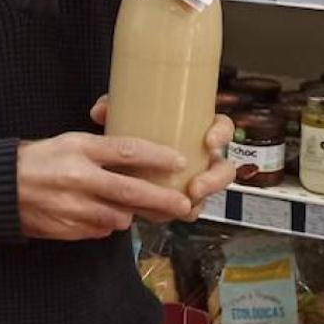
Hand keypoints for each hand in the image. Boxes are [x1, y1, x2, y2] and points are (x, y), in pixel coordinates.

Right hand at [16, 131, 193, 240]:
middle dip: (162, 199)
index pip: (126, 150)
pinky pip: (101, 230)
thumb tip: (139, 159)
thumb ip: (101, 150)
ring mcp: (73, 207)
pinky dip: (106, 224)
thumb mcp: (69, 143)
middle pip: (131, 191)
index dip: (157, 156)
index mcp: (79, 149)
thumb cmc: (38, 160)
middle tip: (183, 204)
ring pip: (119, 216)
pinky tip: (99, 214)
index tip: (179, 161)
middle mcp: (79, 178)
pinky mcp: (68, 229)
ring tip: (134, 207)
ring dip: (129, 213)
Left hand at [90, 96, 236, 222]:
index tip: (208, 141)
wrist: (118, 160)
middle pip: (223, 169)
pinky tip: (164, 216)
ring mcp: (193, 179)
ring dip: (199, 202)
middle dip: (214, 180)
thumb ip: (113, 107)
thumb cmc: (133, 130)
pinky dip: (179, 214)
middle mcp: (200, 156)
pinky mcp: (179, 199)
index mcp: (196, 130)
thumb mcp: (124, 114)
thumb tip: (100, 110)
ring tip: (184, 207)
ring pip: (207, 194)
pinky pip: (187, 210)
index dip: (221, 134)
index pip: (222, 127)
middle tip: (195, 186)